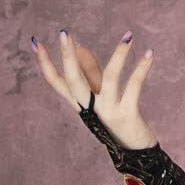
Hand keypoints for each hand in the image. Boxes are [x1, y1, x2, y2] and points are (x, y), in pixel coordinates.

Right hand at [32, 26, 158, 150]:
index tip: (34, 42)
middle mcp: (90, 109)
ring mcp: (108, 112)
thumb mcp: (100, 96)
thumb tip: (81, 47)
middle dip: (67, 56)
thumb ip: (91, 73)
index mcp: (80, 104)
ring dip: (119, 54)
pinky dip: (142, 68)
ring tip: (128, 36)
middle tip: (63, 32)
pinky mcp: (127, 114)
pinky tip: (149, 54)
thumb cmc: (116, 120)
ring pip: (109, 78)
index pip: (57, 82)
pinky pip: (134, 86)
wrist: (135, 152)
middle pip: (73, 80)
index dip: (44, 63)